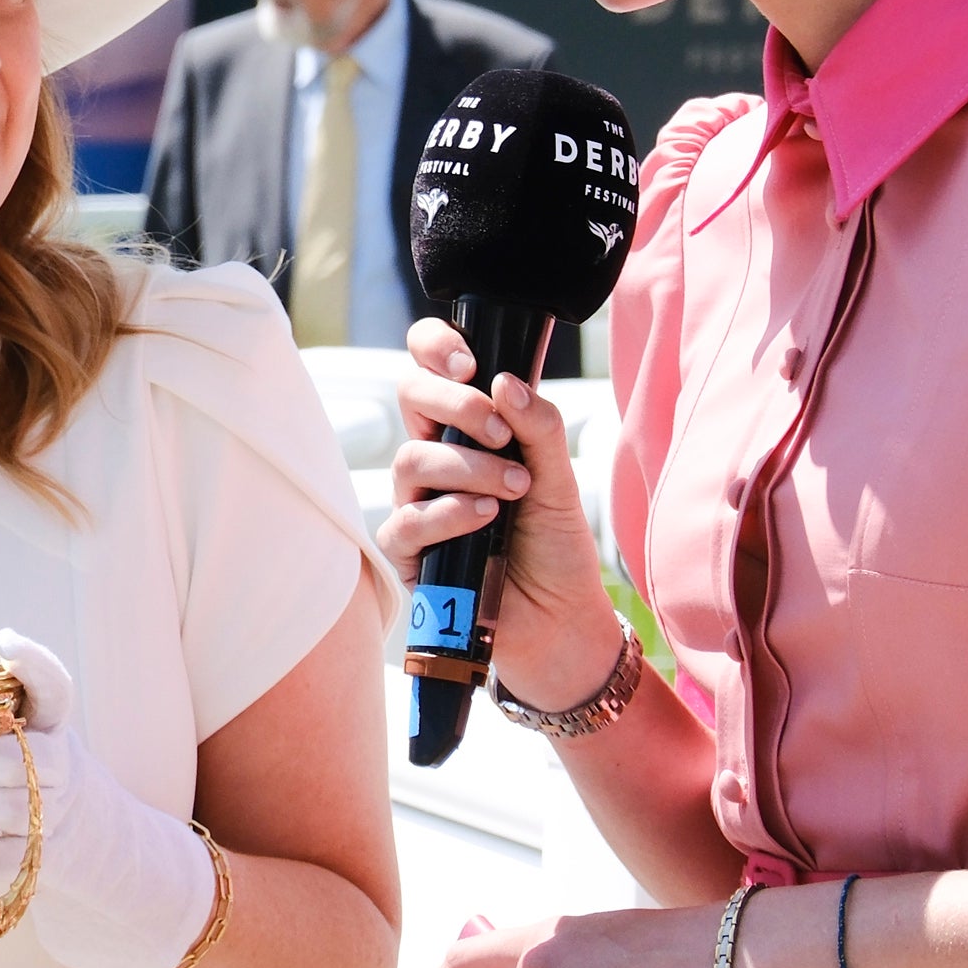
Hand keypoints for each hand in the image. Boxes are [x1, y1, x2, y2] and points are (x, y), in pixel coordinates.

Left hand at [0, 630, 216, 967]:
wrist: (101, 847)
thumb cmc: (35, 785)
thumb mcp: (24, 747)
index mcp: (53, 729)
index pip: (56, 689)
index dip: (36, 664)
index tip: (7, 640)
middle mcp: (64, 769)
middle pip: (33, 761)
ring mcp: (58, 816)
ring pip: (14, 811)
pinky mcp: (46, 860)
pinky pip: (6, 859)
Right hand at [383, 317, 616, 707]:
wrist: (560, 619)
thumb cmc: (554, 545)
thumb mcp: (559, 477)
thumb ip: (538, 426)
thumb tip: (504, 381)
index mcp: (466, 428)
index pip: (430, 367)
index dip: (435, 347)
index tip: (469, 361)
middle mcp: (435, 456)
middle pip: (408, 396)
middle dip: (452, 401)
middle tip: (500, 429)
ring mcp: (416, 502)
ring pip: (411, 458)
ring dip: (468, 466)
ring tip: (515, 488)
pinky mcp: (408, 552)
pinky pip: (407, 520)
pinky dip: (449, 512)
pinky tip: (487, 517)